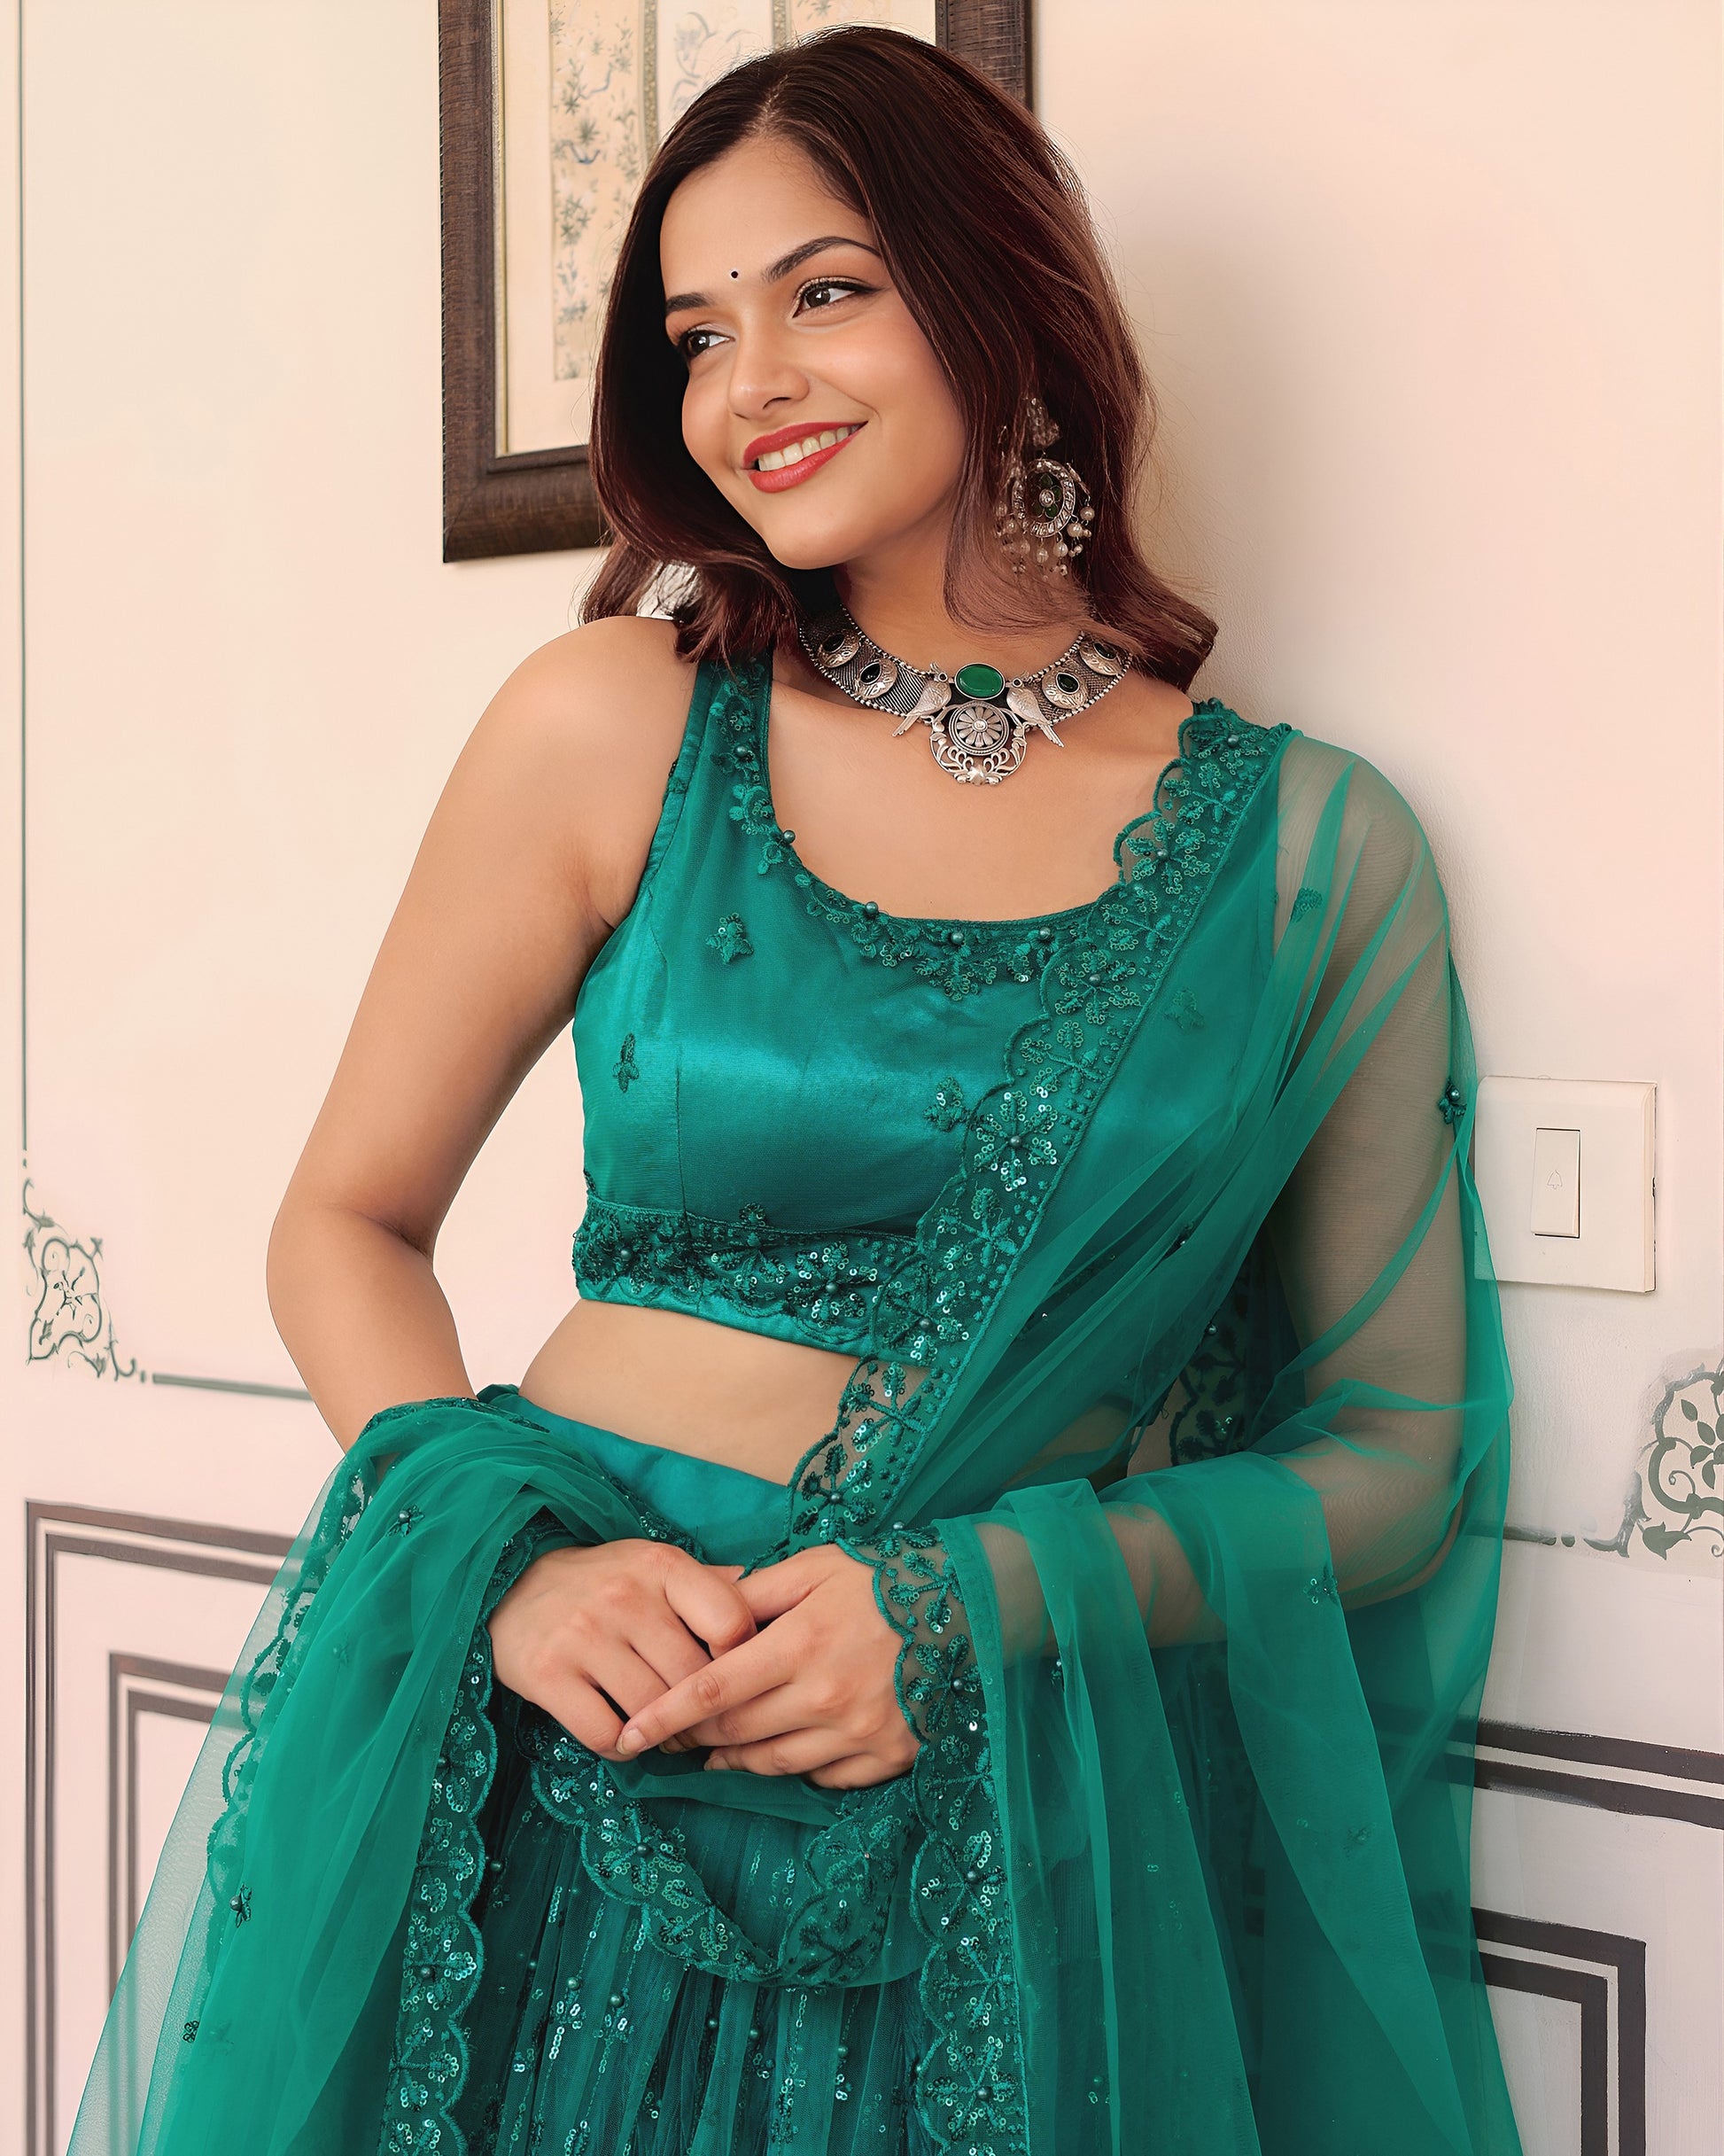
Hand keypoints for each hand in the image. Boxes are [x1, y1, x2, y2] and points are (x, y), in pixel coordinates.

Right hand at [488, 1540, 755, 1761]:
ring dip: (663, 1734)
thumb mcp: (656, 1567)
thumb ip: (711, 1588)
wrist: (512, 1583)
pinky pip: (605, 1735)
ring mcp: (582, 1635)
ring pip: (652, 1712)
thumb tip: (773, 1605)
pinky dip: (623, 1748)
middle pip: (694, 1680)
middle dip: (702, 1711)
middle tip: (699, 1723)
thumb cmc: (604, 1581)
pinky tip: (624, 1735)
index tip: (733, 1677)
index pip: (732, 1623)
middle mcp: (624, 1596)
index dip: (742, 1660)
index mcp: (662, 1566)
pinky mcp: (545, 1674)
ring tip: (663, 1730)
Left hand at [612, 1545, 917, 1789]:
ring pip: (775, 1764)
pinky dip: (794, 1771)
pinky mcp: (890, 1757)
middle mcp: (826, 1697)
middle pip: (737, 1734)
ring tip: (711, 1756)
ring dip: (734, 1763)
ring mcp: (860, 1734)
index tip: (629, 1735)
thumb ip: (754, 1594)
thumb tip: (698, 1612)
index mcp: (800, 1644)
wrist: (970, 1604)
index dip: (665, 1715)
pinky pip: (825, 1779)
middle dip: (693, 1739)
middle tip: (667, 1739)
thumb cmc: (883, 1578)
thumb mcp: (814, 1568)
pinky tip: (778, 1757)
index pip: (713, 1691)